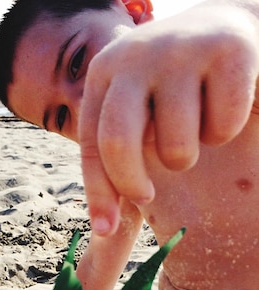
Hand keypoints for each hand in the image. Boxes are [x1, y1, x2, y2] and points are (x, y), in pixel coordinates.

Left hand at [78, 4, 258, 235]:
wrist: (228, 26)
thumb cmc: (172, 88)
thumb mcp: (136, 112)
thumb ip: (115, 154)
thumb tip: (104, 230)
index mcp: (105, 73)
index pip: (93, 144)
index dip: (98, 193)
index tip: (106, 231)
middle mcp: (134, 56)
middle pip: (119, 142)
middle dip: (132, 184)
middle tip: (148, 196)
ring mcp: (180, 49)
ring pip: (177, 148)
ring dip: (188, 155)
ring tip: (194, 129)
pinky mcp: (228, 51)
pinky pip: (222, 129)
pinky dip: (224, 131)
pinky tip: (224, 104)